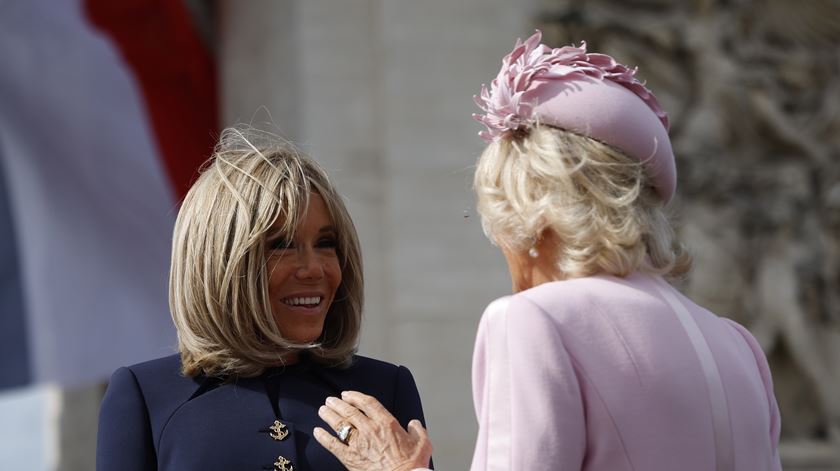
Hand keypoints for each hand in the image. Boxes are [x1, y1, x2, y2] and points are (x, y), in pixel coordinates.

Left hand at [313, 391, 432, 470]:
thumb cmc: (412, 464)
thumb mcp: (423, 443)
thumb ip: (418, 430)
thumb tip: (414, 424)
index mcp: (386, 423)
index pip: (367, 403)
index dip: (355, 396)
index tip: (348, 394)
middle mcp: (370, 429)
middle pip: (349, 411)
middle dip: (338, 404)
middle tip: (330, 400)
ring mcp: (358, 443)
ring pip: (339, 424)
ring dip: (329, 416)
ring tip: (322, 410)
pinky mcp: (350, 458)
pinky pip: (333, 445)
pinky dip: (323, 437)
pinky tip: (317, 432)